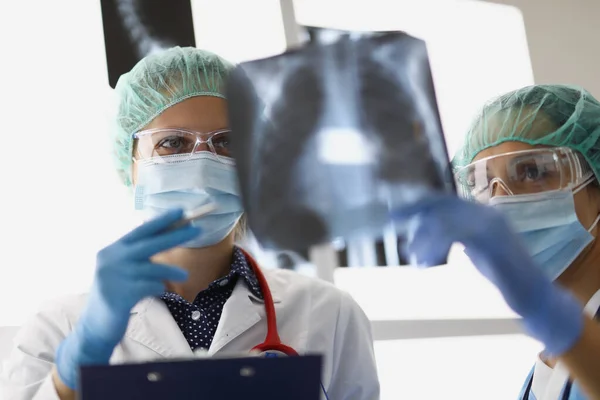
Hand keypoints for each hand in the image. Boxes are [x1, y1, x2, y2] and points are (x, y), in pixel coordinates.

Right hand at [55, 209, 200, 388]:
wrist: (95, 327)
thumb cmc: (115, 295)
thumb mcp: (121, 270)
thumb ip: (137, 255)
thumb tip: (167, 236)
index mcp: (112, 250)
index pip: (140, 231)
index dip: (161, 220)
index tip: (181, 211)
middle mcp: (111, 259)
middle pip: (150, 243)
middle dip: (175, 235)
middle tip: (197, 229)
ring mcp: (115, 276)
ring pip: (153, 267)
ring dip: (171, 271)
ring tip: (185, 276)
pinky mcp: (121, 294)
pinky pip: (151, 286)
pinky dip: (159, 287)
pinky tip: (161, 291)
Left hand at [393, 194, 583, 356]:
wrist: (535, 297)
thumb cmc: (504, 275)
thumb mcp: (476, 250)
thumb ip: (458, 237)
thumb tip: (428, 234)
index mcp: (483, 213)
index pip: (444, 200)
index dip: (418, 205)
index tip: (395, 215)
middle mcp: (487, 214)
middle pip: (442, 207)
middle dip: (417, 221)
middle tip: (403, 241)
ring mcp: (492, 227)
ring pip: (445, 221)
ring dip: (425, 241)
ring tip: (417, 261)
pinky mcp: (492, 243)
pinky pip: (455, 235)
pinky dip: (436, 247)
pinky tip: (428, 262)